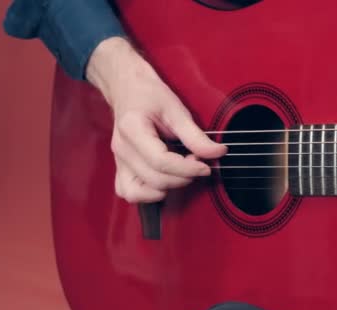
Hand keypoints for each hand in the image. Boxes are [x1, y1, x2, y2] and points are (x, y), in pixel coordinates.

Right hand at [86, 37, 226, 202]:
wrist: (127, 87)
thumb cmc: (149, 95)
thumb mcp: (176, 109)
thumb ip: (195, 135)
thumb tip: (218, 153)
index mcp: (132, 129)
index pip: (161, 162)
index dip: (188, 168)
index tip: (206, 166)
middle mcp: (122, 148)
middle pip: (154, 178)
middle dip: (183, 176)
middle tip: (198, 163)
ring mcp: (118, 160)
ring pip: (140, 191)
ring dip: (167, 187)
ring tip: (182, 171)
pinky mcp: (120, 167)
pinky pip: (128, 192)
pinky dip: (147, 194)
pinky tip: (164, 183)